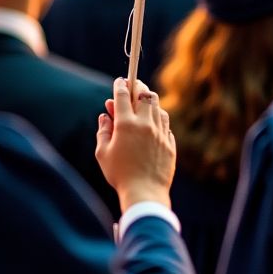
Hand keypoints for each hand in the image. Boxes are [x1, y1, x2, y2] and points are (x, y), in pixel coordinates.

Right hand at [96, 78, 175, 211]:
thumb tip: (105, 116)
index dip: (120, 85)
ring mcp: (160, 133)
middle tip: (133, 84)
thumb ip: (103, 131)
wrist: (145, 192)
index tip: (119, 81)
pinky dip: (158, 117)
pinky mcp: (170, 143)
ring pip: (157, 107)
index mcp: (125, 124)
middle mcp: (145, 124)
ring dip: (149, 101)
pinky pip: (165, 123)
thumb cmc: (119, 175)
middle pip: (144, 94)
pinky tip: (153, 121)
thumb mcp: (103, 153)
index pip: (122, 95)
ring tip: (143, 101)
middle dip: (137, 86)